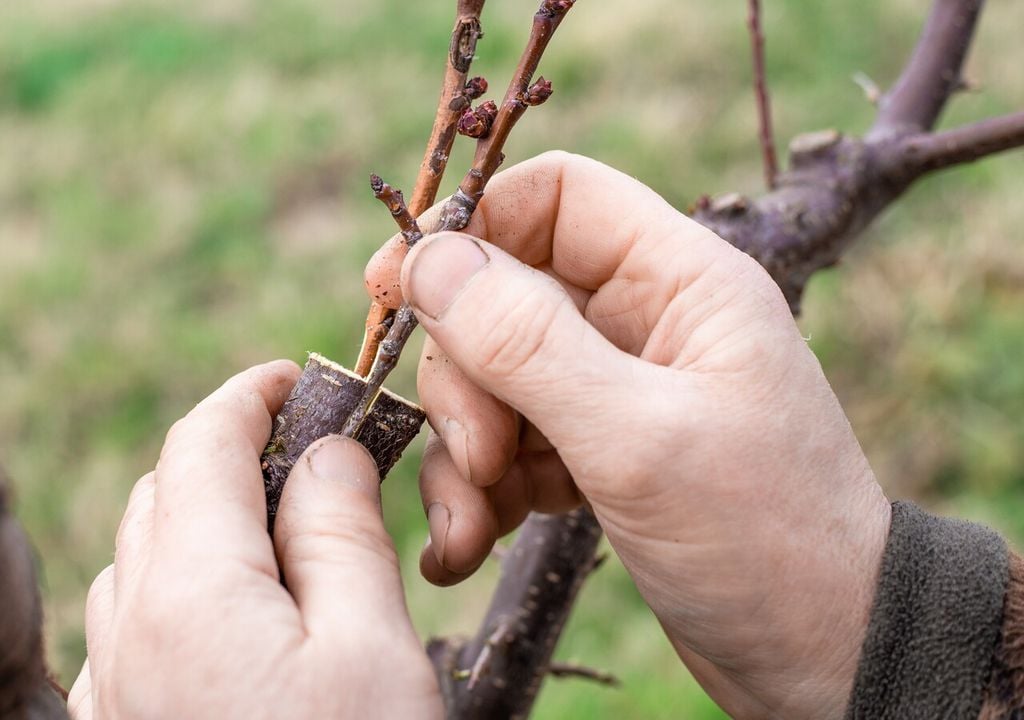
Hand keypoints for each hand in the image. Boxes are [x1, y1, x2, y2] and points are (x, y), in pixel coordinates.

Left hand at [67, 361, 441, 719]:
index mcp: (192, 592)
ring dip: (203, 518)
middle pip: (165, 492)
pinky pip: (129, 625)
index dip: (252, 395)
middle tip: (313, 456)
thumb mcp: (375, 647)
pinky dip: (177, 584)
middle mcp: (130, 633)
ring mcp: (115, 685)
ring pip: (141, 557)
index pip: (203, 443)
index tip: (298, 380)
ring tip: (284, 534)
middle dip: (232, 452)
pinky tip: (235, 609)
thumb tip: (329, 452)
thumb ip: (344, 535)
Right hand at [365, 152, 891, 718]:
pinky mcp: (596, 456)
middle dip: (466, 377)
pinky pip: (509, 445)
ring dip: (464, 450)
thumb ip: (529, 345)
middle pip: (504, 298)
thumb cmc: (764, 538)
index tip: (392, 286)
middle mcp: (643, 323)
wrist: (824, 655)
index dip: (468, 227)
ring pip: (494, 379)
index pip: (555, 197)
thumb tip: (429, 259)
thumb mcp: (640, 439)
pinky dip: (480, 492)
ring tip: (473, 527)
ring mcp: (616, 392)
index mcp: (678, 280)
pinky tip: (471, 547)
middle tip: (477, 456)